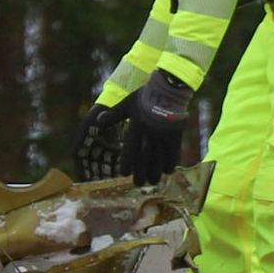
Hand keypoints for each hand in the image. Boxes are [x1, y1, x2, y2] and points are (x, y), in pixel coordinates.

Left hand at [86, 68, 195, 184]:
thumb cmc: (146, 95)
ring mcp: (164, 134)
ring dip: (156, 171)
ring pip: (159, 157)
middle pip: (145, 157)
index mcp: (136, 125)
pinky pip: (174, 151)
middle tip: (138, 184)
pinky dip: (171, 162)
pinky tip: (168, 172)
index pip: (130, 149)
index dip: (127, 162)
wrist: (169, 88)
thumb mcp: (127, 103)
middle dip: (141, 172)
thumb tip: (97, 122)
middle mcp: (150, 132)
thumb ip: (114, 115)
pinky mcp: (176, 133)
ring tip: (153, 182)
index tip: (124, 173)